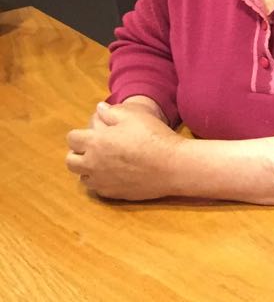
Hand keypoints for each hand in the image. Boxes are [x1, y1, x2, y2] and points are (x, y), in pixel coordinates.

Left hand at [66, 102, 181, 199]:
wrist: (173, 166)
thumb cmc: (154, 137)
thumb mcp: (133, 116)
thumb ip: (112, 112)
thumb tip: (99, 108)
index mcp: (95, 142)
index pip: (72, 138)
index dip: (80, 135)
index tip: (91, 134)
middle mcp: (93, 163)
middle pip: (71, 161)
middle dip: (78, 154)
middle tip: (94, 150)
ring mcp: (102, 181)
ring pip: (82, 177)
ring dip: (88, 170)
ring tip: (104, 164)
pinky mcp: (113, 194)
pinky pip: (98, 189)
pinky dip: (102, 182)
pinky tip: (116, 176)